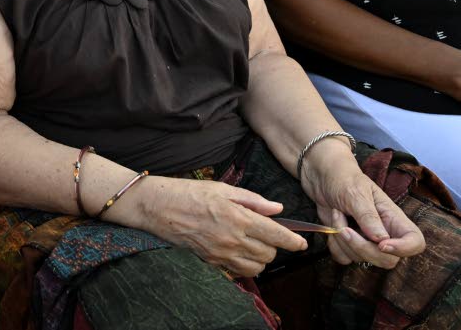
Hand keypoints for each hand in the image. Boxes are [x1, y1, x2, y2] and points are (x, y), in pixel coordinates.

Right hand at [132, 177, 307, 276]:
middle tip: (269, 236)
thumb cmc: (189, 192)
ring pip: (256, 268)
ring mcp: (221, 253)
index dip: (293, 241)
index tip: (301, 243)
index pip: (276, 235)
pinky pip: (237, 272)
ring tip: (254, 246)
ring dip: (261, 259)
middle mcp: (232, 239)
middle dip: (274, 247)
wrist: (158, 207)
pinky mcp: (210, 261)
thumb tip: (277, 208)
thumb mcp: (223, 188)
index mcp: (238, 218)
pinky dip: (244, 266)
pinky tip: (239, 252)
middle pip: (269, 254)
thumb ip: (253, 200)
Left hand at [301, 141, 425, 268]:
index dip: (404, 249)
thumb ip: (369, 217)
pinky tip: (331, 228)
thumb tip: (382, 241)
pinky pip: (344, 258)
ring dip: (342, 241)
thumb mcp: (356, 193)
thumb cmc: (343, 178)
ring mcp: (366, 240)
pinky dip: (334, 246)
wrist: (320, 175)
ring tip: (336, 214)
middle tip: (344, 227)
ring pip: (362, 260)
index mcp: (394, 218)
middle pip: (387, 260)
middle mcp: (384, 232)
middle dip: (362, 248)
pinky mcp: (348, 243)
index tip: (382, 244)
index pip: (415, 242)